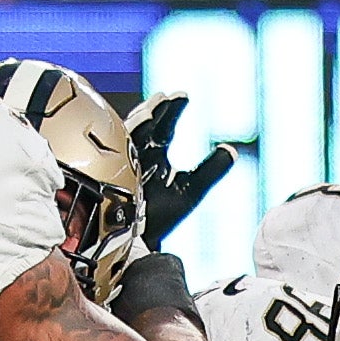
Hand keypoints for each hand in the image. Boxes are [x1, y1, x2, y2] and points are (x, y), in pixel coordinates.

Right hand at [119, 94, 236, 244]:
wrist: (137, 244)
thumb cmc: (160, 219)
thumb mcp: (192, 191)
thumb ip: (211, 170)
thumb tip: (231, 150)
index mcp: (155, 156)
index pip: (165, 128)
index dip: (172, 111)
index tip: (183, 96)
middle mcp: (137, 156)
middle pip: (145, 127)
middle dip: (154, 111)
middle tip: (166, 97)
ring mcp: (121, 165)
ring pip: (127, 137)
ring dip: (139, 122)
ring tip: (152, 110)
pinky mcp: (109, 176)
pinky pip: (112, 155)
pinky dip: (121, 143)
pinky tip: (130, 133)